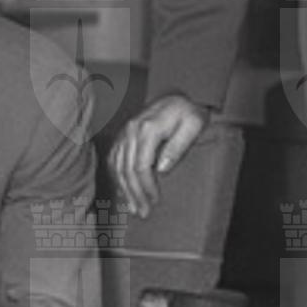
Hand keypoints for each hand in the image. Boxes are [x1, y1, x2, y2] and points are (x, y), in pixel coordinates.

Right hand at [110, 94, 209, 215]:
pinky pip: (114, 158)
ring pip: (117, 165)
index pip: (140, 165)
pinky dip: (116, 176)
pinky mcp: (123, 135)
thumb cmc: (189, 111)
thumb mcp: (193, 125)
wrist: (180, 94)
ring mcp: (125, 132)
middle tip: (143, 212)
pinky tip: (123, 190)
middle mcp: (131, 130)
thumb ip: (178, 146)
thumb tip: (162, 168)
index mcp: (148, 129)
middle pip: (126, 169)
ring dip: (124, 189)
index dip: (146, 187)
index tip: (154, 201)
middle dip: (134, 193)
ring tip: (133, 208)